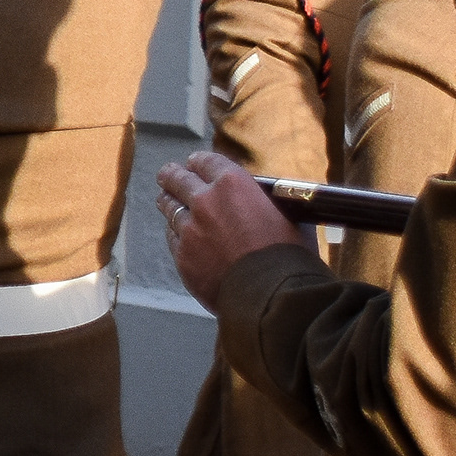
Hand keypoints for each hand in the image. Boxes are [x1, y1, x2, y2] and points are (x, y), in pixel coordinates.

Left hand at [158, 148, 302, 307]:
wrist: (273, 294)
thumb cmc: (289, 255)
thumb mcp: (287, 216)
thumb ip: (266, 202)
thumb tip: (265, 201)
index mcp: (233, 184)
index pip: (205, 161)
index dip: (198, 161)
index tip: (194, 163)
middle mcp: (205, 201)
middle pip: (176, 179)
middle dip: (172, 175)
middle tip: (168, 174)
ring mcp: (189, 228)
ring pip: (169, 207)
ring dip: (169, 202)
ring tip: (167, 199)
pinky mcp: (181, 255)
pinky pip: (172, 236)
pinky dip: (175, 232)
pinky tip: (178, 233)